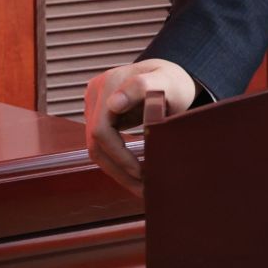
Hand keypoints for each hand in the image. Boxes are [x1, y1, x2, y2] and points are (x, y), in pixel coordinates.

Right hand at [84, 59, 198, 196]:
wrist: (169, 77)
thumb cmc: (173, 81)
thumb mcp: (167, 82)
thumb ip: (142, 87)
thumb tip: (113, 104)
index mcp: (109, 84)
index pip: (102, 130)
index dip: (119, 155)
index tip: (141, 172)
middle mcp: (96, 94)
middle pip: (96, 143)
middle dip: (119, 170)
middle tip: (143, 190)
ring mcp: (94, 105)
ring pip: (97, 147)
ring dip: (117, 171)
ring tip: (141, 188)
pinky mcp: (99, 116)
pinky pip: (103, 144)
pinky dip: (117, 161)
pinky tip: (134, 175)